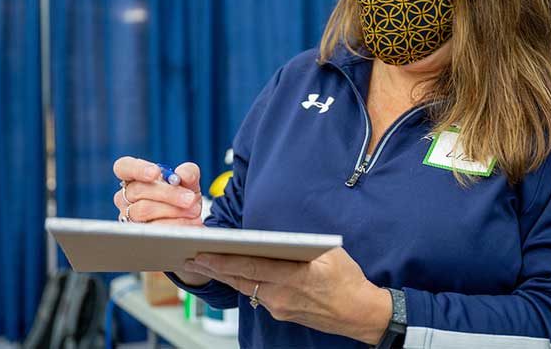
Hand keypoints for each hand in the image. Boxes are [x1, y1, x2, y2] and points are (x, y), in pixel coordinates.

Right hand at [112, 156, 202, 225]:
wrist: (189, 219)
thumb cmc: (182, 194)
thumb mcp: (189, 181)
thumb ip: (188, 172)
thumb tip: (182, 174)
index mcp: (135, 177)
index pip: (123, 167)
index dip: (137, 169)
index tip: (156, 172)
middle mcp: (125, 196)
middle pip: (138, 190)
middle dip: (168, 193)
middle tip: (190, 198)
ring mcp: (127, 216)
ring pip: (144, 209)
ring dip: (173, 210)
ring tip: (193, 210)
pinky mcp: (137, 233)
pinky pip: (152, 227)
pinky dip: (175, 223)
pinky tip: (189, 222)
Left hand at [184, 247, 392, 344]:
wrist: (359, 313)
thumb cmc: (348, 281)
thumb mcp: (330, 254)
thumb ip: (302, 246)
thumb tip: (279, 237)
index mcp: (293, 277)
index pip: (250, 268)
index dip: (223, 262)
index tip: (203, 254)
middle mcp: (281, 296)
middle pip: (240, 280)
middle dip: (213, 269)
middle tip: (190, 259)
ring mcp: (280, 307)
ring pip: (246, 287)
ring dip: (224, 276)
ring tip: (205, 264)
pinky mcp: (282, 312)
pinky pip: (257, 295)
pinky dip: (242, 283)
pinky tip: (234, 276)